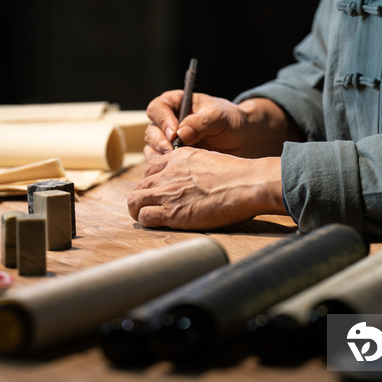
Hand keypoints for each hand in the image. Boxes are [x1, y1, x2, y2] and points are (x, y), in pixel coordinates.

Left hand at [127, 147, 286, 229]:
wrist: (247, 184)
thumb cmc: (238, 175)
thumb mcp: (210, 159)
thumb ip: (195, 167)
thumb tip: (196, 179)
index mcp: (178, 157)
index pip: (151, 167)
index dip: (151, 181)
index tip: (157, 190)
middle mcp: (168, 173)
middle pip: (140, 185)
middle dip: (141, 196)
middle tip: (149, 206)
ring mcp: (168, 193)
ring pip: (134, 201)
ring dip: (137, 210)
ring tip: (145, 216)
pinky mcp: (172, 213)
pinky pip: (145, 217)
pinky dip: (146, 221)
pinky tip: (155, 223)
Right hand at [143, 91, 301, 160]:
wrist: (242, 140)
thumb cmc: (231, 122)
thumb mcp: (219, 117)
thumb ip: (201, 122)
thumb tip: (181, 133)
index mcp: (175, 104)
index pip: (157, 108)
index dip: (163, 121)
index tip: (175, 133)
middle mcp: (167, 122)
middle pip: (152, 131)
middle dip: (161, 143)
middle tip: (173, 153)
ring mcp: (168, 142)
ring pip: (152, 149)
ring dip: (161, 158)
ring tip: (177, 164)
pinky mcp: (172, 159)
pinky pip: (160, 165)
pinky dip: (165, 169)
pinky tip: (178, 173)